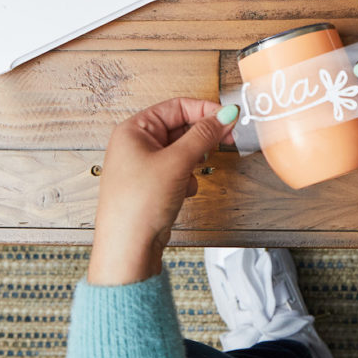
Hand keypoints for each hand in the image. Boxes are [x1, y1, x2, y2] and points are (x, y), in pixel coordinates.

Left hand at [87, 98, 238, 285]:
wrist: (127, 250)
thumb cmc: (138, 205)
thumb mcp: (177, 162)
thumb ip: (204, 135)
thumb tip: (225, 114)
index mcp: (133, 129)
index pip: (177, 106)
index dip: (205, 110)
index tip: (229, 118)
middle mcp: (135, 144)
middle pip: (180, 127)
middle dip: (201, 138)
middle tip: (226, 141)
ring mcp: (143, 165)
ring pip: (181, 150)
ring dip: (194, 161)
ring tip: (192, 173)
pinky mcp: (151, 185)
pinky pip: (178, 170)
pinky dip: (187, 178)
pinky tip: (183, 192)